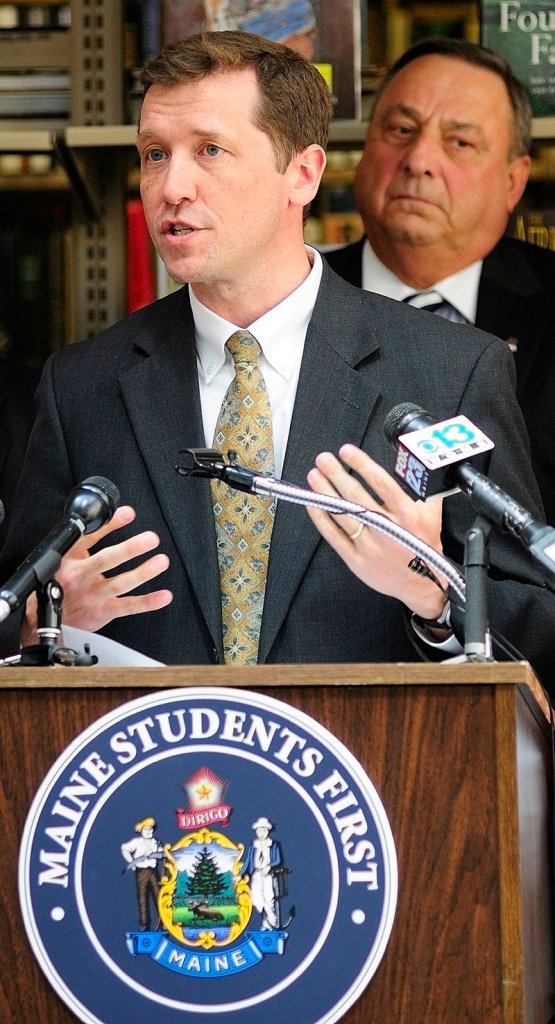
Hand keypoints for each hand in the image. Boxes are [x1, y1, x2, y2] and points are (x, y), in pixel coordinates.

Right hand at [22, 505, 172, 642]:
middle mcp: (80, 577)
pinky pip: (128, 607)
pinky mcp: (102, 612)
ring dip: (142, 573)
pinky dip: (147, 602)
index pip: (89, 537)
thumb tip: (111, 515)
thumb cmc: (59, 583)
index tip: (128, 514)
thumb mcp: (64, 557)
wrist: (46, 618)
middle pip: (105, 560)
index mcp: (70, 559)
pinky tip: (164, 596)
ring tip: (161, 561)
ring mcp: (92, 595)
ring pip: (119, 584)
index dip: (109, 525)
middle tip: (150, 539)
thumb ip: (86, 538)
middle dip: (129, 549)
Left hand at [306, 444, 447, 619]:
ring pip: (342, 513)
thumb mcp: (433, 516)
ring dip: (325, 491)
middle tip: (323, 459)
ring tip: (314, 475)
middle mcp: (386, 529)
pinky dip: (321, 518)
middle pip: (356, 496)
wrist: (423, 584)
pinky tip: (313, 503)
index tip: (347, 451)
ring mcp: (369, 545)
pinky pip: (333, 535)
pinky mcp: (356, 559)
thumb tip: (416, 465)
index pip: (381, 483)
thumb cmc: (426, 547)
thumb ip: (423, 490)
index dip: (361, 465)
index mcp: (406, 515)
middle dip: (336, 474)